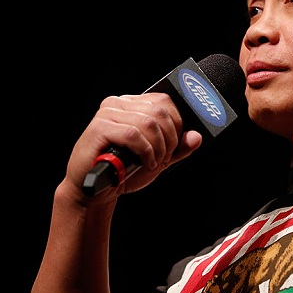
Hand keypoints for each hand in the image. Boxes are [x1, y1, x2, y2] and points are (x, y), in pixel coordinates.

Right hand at [64, 93, 201, 205]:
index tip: (175, 145)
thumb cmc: (122, 171)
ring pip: (148, 123)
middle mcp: (118, 103)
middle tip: (163, 158)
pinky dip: (145, 152)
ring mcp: (107, 114)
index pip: (164, 100)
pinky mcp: (99, 128)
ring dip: (157, 148)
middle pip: (160, 111)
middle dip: (169, 139)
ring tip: (152, 162)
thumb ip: (178, 148)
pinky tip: (143, 163)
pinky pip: (133, 135)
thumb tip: (196, 136)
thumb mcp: (158, 158)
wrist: (96, 191)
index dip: (177, 124)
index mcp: (132, 104)